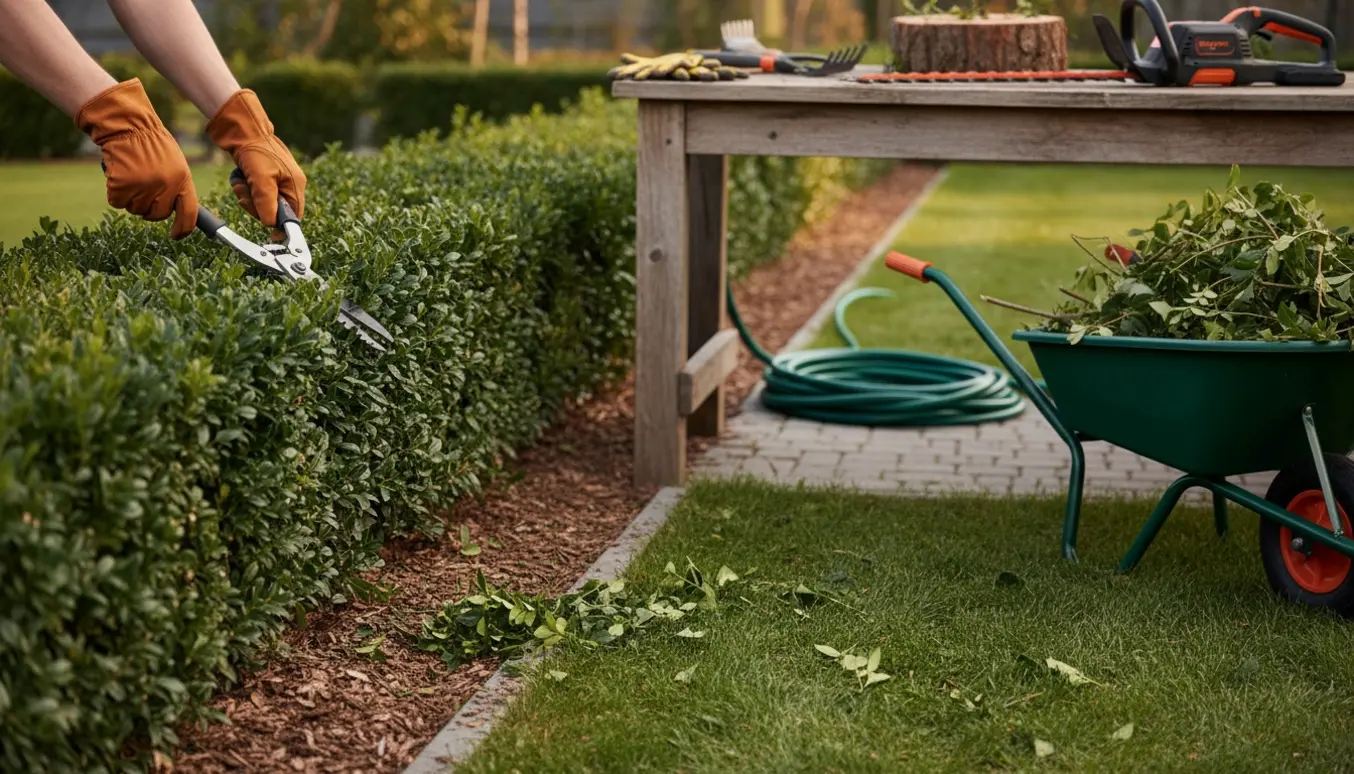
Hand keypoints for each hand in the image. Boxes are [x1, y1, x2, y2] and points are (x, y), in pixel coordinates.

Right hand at [75, 78, 197, 238]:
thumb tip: (174, 211)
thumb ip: (176, 186)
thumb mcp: (174, 163)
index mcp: (182, 180)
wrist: (127, 125)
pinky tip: (118, 175)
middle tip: (143, 191)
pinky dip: (115, 193)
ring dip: (131, 198)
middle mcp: (165, 186)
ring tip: (132, 176)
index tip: (177, 236)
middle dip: (149, 209)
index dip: (184, 228)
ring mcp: (143, 186)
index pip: (189, 213)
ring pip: (135, 209)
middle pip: (157, 215)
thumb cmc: (151, 143)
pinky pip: (117, 202)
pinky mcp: (122, 185)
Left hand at [205, 89, 305, 233]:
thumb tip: (270, 224)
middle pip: (275, 211)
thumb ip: (267, 203)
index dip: (280, 225)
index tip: (270, 235)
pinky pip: (254, 193)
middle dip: (257, 206)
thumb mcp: (261, 179)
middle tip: (246, 193)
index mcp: (295, 185)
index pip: (293, 216)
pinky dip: (245, 188)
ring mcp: (276, 180)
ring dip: (248, 197)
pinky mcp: (263, 177)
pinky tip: (240, 177)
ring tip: (241, 182)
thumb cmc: (255, 150)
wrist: (241, 127)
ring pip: (262, 203)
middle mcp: (289, 184)